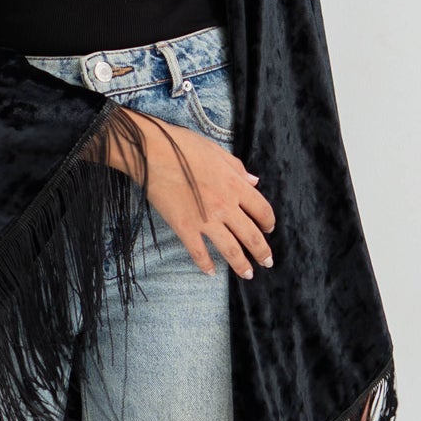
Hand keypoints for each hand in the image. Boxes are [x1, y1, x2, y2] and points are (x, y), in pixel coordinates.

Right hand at [124, 113, 275, 279]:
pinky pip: (199, 252)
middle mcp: (225, 206)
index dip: (269, 222)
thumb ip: (238, 168)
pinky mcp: (184, 227)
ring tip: (247, 274)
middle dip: (262, 252)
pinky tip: (211, 272)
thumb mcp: (217, 151)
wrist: (151, 152)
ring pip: (230, 249)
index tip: (269, 229)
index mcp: (235, 185)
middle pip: (251, 235)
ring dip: (241, 265)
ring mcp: (205, 219)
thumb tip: (254, 180)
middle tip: (267, 263)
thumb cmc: (183, 145)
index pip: (262, 209)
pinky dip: (206, 265)